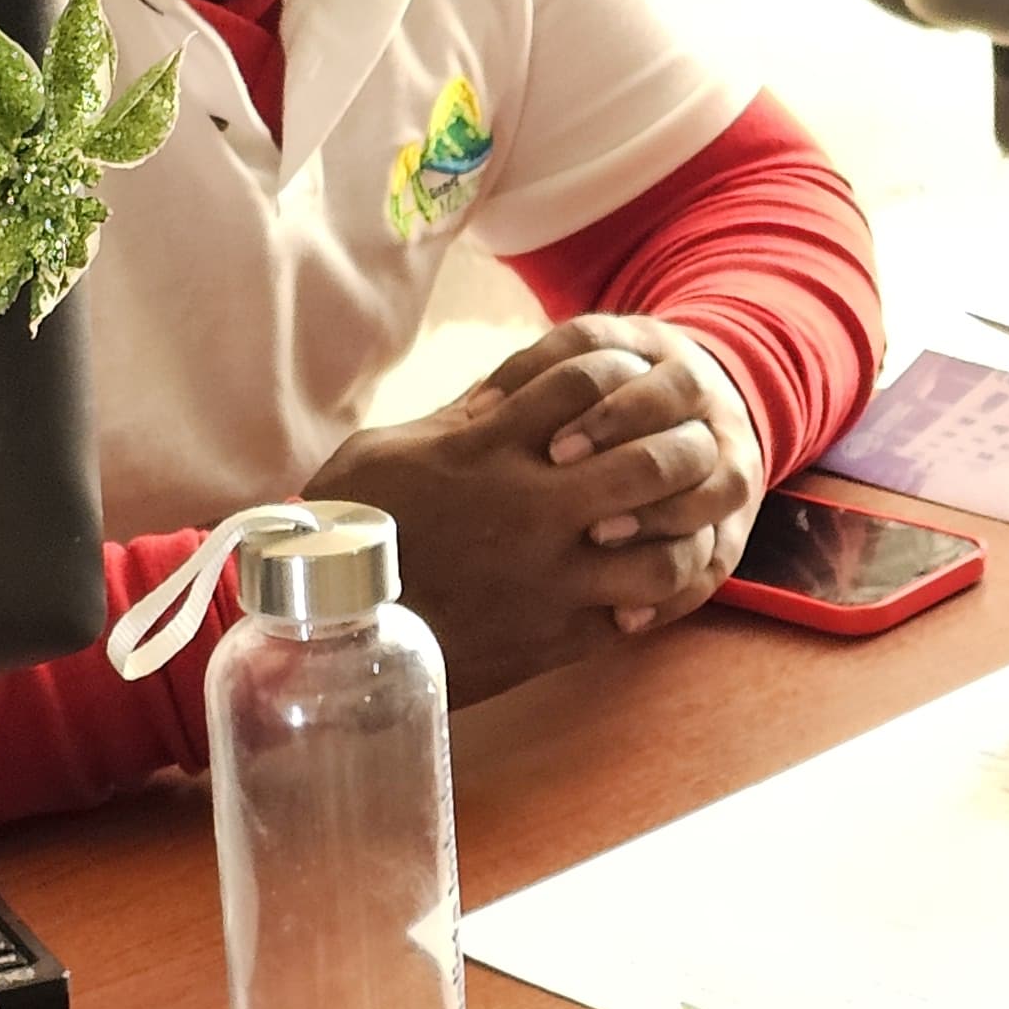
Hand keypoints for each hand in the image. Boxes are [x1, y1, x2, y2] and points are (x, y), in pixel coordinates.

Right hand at [302, 324, 758, 697]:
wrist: (325, 632)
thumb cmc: (348, 531)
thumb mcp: (389, 450)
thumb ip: (461, 420)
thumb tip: (509, 388)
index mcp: (489, 448)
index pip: (590, 380)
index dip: (619, 372)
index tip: (627, 382)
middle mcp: (531, 508)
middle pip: (652, 461)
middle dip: (681, 447)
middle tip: (683, 449)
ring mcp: (549, 577)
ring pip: (662, 549)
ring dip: (680, 533)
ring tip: (671, 523)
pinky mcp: (553, 637)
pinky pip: (637, 613)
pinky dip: (654, 595)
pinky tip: (641, 582)